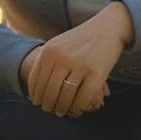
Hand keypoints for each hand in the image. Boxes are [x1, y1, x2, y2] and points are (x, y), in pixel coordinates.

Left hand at [21, 1, 133, 117]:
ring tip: (61, 112)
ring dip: (62, 108)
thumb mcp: (58, 44)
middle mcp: (62, 57)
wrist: (108, 27)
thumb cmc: (81, 39)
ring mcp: (79, 65)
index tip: (37, 103)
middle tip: (49, 110)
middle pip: (49, 90)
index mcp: (49, 51)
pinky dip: (79, 106)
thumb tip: (33, 89)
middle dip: (47, 104)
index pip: (36, 80)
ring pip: (65, 96)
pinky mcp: (96, 72)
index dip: (36, 95)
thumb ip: (45, 62)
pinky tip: (78, 109)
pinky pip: (83, 97)